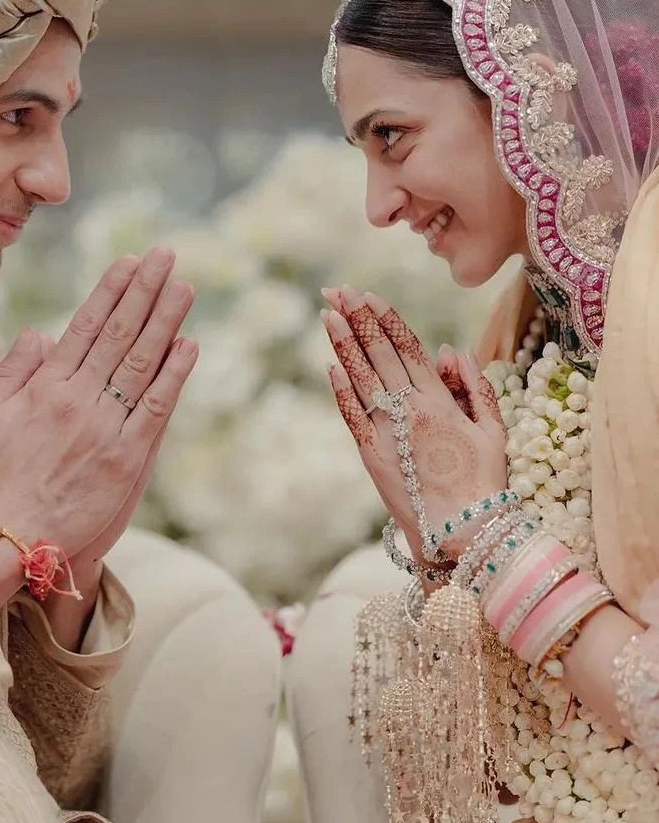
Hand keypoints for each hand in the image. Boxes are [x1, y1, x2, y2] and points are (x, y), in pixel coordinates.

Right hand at [0, 249, 196, 599]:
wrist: (13, 538)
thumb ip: (13, 371)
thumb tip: (41, 331)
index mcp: (45, 387)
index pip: (84, 326)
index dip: (110, 291)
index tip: (130, 262)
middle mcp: (78, 400)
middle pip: (118, 334)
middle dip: (144, 291)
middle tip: (166, 256)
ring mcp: (106, 428)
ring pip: (140, 363)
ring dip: (165, 321)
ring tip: (183, 287)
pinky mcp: (128, 457)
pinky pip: (156, 408)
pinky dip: (173, 375)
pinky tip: (188, 345)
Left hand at [321, 287, 508, 560]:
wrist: (463, 532)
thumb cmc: (484, 481)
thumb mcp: (492, 429)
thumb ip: (474, 385)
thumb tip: (450, 349)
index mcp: (440, 401)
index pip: (408, 348)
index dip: (387, 320)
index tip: (370, 296)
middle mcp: (410, 410)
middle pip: (379, 354)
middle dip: (358, 319)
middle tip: (338, 291)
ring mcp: (387, 432)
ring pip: (361, 377)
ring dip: (343, 343)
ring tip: (328, 314)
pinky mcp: (372, 455)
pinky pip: (352, 415)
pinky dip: (341, 388)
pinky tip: (331, 364)